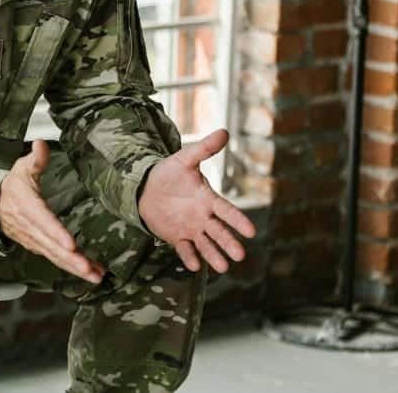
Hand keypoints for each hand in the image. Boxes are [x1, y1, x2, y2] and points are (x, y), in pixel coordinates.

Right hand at [0, 140, 104, 283]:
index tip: (71, 244)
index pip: (42, 221)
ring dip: (74, 268)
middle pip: (51, 246)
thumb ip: (35, 159)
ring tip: (95, 275)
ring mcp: (33, 240)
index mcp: (26, 206)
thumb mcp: (21, 168)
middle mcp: (29, 227)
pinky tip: (90, 271)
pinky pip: (55, 259)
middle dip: (71, 259)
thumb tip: (40, 143)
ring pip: (54, 256)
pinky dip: (71, 267)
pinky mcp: (38, 246)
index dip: (56, 233)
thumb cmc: (12, 186)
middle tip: (90, 270)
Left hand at [138, 129, 256, 273]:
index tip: (251, 231)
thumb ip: (203, 149)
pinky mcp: (176, 237)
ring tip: (223, 267)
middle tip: (240, 255)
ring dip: (213, 255)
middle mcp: (203, 217)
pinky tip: (194, 265)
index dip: (238, 220)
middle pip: (219, 232)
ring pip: (205, 244)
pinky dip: (189, 256)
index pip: (226, 211)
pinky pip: (184, 249)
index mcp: (208, 199)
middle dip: (229, 243)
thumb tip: (224, 131)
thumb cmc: (169, 173)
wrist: (145, 187)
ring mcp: (191, 228)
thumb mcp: (184, 159)